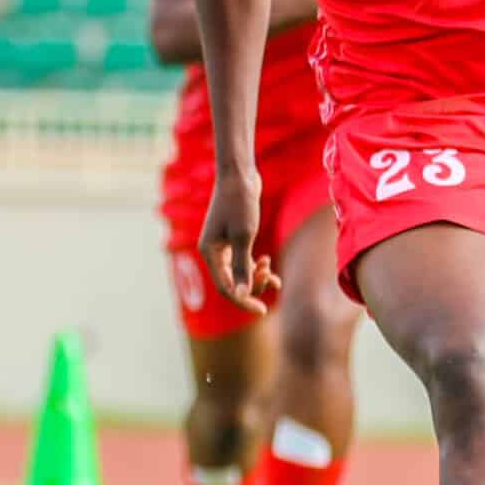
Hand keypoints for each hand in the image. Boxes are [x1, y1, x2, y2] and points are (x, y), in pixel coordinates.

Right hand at [198, 170, 278, 316]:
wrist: (240, 175)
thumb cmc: (241, 204)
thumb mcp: (244, 237)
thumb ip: (242, 268)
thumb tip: (241, 295)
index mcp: (209, 253)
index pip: (225, 287)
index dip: (243, 300)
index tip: (263, 310)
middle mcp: (212, 251)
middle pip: (231, 283)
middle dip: (253, 286)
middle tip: (273, 280)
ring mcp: (222, 246)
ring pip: (238, 274)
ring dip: (257, 278)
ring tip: (275, 277)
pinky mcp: (233, 239)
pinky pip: (242, 262)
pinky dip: (256, 266)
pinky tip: (268, 263)